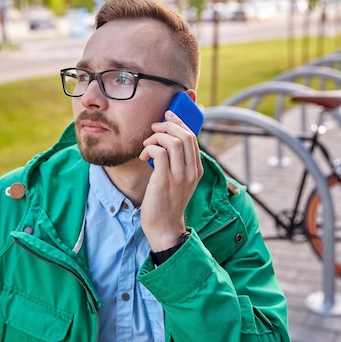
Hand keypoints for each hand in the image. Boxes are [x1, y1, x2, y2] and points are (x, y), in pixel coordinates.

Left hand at [139, 110, 203, 250]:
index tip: (167, 114)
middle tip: (153, 128)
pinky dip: (149, 149)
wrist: (164, 227)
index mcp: (197, 169)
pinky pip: (159, 153)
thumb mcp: (179, 180)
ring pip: (172, 142)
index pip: (192, 137)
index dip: (179, 122)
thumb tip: (166, 139)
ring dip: (156, 137)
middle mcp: (191, 171)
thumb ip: (178, 162)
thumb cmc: (167, 202)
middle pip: (185, 135)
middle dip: (167, 125)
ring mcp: (179, 177)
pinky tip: (143, 157)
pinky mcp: (164, 181)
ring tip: (146, 145)